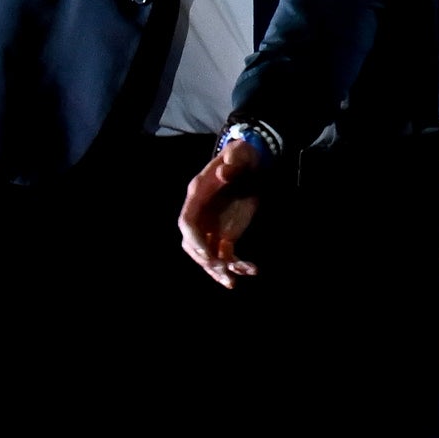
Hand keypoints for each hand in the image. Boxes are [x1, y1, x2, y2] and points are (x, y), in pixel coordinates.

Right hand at [178, 136, 265, 285]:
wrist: (251, 162)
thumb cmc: (241, 157)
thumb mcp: (239, 155)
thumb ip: (232, 164)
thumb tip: (224, 173)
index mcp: (197, 195)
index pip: (187, 223)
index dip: (194, 239)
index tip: (207, 253)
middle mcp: (200, 214)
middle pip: (192, 244)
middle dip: (204, 258)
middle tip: (221, 268)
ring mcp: (212, 226)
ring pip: (208, 254)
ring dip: (218, 270)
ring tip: (232, 282)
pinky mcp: (226, 234)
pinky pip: (227, 254)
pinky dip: (236, 265)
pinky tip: (251, 270)